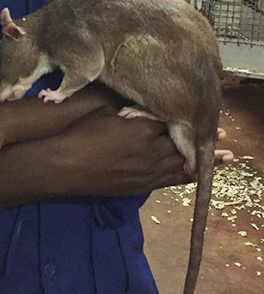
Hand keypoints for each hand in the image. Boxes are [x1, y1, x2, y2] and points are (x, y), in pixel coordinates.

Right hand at [57, 108, 232, 197]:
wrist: (66, 164)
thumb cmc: (83, 132)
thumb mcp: (108, 111)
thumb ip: (132, 110)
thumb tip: (146, 106)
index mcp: (144, 129)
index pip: (174, 121)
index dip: (187, 118)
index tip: (201, 113)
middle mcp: (151, 151)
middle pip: (184, 144)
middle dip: (204, 140)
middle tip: (224, 135)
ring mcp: (147, 172)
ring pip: (183, 164)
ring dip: (205, 160)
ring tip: (226, 157)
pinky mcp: (140, 186)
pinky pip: (170, 181)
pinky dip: (187, 176)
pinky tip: (197, 175)